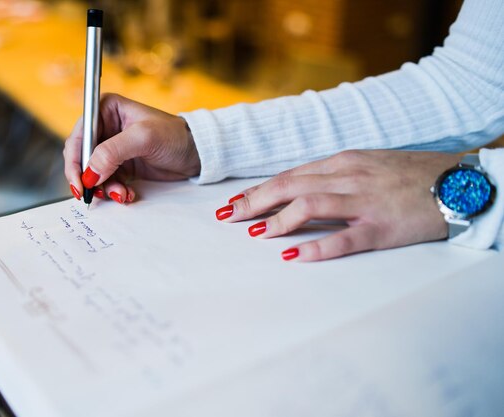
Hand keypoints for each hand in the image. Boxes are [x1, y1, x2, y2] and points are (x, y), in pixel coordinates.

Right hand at [64, 93, 200, 202]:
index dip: (75, 159)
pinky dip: (114, 190)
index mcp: (106, 109)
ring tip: (121, 194)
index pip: (79, 135)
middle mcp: (106, 127)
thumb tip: (90, 172)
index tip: (80, 180)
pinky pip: (107, 181)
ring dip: (104, 187)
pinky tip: (127, 194)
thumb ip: (113, 152)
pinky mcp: (121, 165)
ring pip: (94, 173)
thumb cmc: (174, 136)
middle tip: (92, 194)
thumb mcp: (143, 139)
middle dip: (88, 177)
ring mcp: (113, 148)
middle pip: (82, 156)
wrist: (196, 154)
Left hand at [215, 150, 461, 261]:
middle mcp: (349, 177)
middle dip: (255, 202)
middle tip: (229, 217)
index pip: (290, 175)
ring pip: (310, 206)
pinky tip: (293, 255)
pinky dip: (316, 247)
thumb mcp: (367, 165)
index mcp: (343, 162)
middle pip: (290, 186)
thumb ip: (333, 175)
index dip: (259, 189)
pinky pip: (344, 238)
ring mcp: (365, 202)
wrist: (457, 182)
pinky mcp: (382, 228)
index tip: (235, 202)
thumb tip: (297, 191)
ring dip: (278, 220)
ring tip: (255, 233)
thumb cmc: (409, 174)